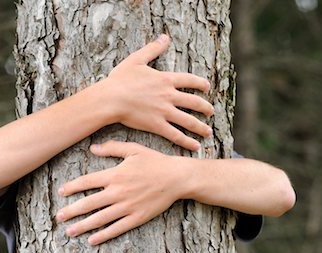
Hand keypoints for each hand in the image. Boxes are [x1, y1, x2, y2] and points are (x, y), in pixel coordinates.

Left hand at [56, 140, 185, 244]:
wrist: (177, 177)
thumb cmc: (155, 161)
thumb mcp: (134, 149)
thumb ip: (112, 148)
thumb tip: (93, 148)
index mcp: (115, 174)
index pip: (87, 182)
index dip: (72, 187)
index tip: (61, 192)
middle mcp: (118, 192)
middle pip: (89, 203)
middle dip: (72, 211)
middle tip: (59, 217)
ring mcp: (127, 206)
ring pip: (100, 219)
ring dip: (83, 226)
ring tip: (69, 231)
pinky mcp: (137, 217)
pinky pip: (116, 228)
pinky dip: (103, 235)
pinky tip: (92, 240)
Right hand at [102, 34, 213, 150]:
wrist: (111, 99)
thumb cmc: (120, 79)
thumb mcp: (136, 59)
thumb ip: (153, 49)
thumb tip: (164, 37)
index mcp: (166, 79)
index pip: (190, 80)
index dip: (201, 84)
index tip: (207, 88)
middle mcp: (169, 96)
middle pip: (194, 102)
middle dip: (205, 107)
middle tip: (210, 111)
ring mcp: (164, 112)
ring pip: (188, 120)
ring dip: (200, 127)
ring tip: (208, 131)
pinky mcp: (157, 125)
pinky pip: (176, 135)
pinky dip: (187, 142)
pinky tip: (195, 147)